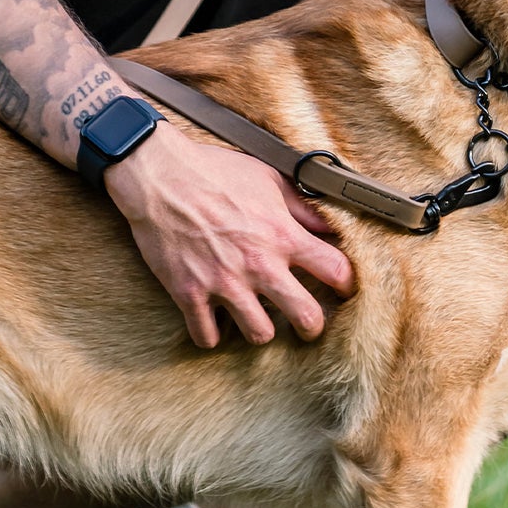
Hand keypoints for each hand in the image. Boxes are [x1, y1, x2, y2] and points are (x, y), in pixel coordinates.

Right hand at [104, 123, 355, 348]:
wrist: (160, 175)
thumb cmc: (215, 171)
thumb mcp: (268, 179)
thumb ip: (302, 207)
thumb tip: (330, 226)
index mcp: (282, 234)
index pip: (335, 270)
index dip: (348, 285)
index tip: (344, 290)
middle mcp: (258, 263)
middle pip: (306, 316)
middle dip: (312, 325)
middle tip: (307, 323)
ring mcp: (223, 282)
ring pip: (260, 334)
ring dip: (261, 329)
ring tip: (257, 318)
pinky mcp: (189, 292)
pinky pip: (207, 336)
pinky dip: (212, 335)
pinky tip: (215, 322)